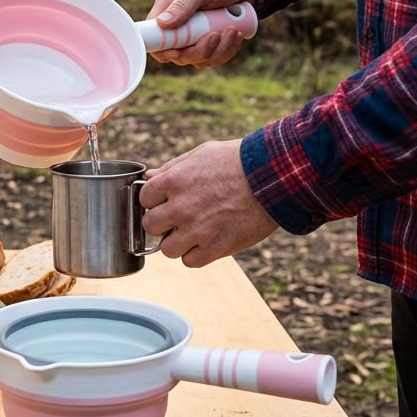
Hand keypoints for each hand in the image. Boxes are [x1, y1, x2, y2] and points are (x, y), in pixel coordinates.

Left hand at [139, 139, 277, 267]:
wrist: (273, 177)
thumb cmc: (237, 161)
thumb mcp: (201, 154)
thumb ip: (172, 168)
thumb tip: (150, 178)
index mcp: (173, 181)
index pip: (143, 199)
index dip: (154, 201)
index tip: (164, 201)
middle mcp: (180, 207)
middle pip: (149, 226)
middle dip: (161, 222)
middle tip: (175, 219)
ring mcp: (197, 230)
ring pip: (167, 249)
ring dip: (176, 242)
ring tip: (192, 232)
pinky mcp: (216, 248)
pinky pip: (190, 262)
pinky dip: (195, 255)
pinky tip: (205, 242)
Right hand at [147, 0, 254, 67]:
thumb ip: (183, 4)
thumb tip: (162, 24)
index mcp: (168, 7)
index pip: (154, 37)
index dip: (162, 50)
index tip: (177, 51)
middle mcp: (179, 24)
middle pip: (178, 54)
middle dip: (198, 51)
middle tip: (215, 35)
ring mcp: (195, 35)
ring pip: (198, 59)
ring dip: (217, 50)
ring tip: (233, 30)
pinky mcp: (211, 41)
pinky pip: (214, 57)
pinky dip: (227, 51)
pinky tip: (237, 35)